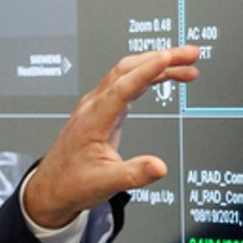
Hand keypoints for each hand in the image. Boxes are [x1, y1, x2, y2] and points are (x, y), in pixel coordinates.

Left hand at [23, 45, 201, 229]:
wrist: (51, 188)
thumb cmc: (72, 184)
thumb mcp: (105, 184)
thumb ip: (134, 175)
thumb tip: (160, 167)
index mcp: (93, 120)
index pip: (122, 87)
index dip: (146, 71)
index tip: (169, 56)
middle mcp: (93, 106)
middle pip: (127, 70)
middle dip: (160, 58)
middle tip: (190, 54)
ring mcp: (97, 106)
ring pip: (128, 74)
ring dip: (157, 65)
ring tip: (188, 66)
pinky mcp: (103, 110)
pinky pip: (127, 83)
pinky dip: (148, 76)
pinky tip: (166, 76)